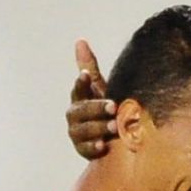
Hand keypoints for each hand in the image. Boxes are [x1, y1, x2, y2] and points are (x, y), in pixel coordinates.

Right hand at [67, 39, 117, 159]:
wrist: (113, 136)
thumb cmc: (105, 107)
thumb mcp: (100, 87)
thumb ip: (90, 67)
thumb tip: (80, 41)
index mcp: (79, 99)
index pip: (78, 89)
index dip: (81, 83)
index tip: (87, 75)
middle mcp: (75, 116)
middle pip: (80, 111)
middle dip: (96, 108)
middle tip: (114, 106)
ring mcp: (77, 134)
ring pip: (83, 130)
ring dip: (98, 127)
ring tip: (115, 126)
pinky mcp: (83, 150)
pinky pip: (86, 149)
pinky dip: (94, 147)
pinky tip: (103, 145)